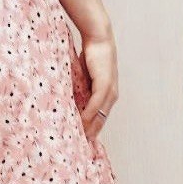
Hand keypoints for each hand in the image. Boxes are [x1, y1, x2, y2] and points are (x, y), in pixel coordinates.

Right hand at [78, 27, 118, 141]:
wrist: (99, 39)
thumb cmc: (91, 55)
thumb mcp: (85, 76)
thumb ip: (82, 88)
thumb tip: (71, 98)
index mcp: (108, 94)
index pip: (100, 116)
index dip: (93, 128)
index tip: (83, 138)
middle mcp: (111, 95)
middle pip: (102, 120)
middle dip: (91, 132)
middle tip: (80, 145)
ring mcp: (109, 91)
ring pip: (100, 115)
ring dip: (89, 126)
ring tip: (79, 137)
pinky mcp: (104, 85)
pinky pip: (96, 104)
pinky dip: (89, 114)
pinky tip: (82, 122)